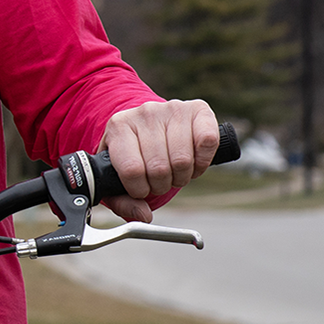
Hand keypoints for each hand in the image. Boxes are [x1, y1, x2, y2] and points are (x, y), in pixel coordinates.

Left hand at [99, 98, 219, 221]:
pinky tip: (193, 162)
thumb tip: (143, 215)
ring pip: (183, 160)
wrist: (148, 124)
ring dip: (182, 177)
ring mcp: (171, 108)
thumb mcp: (116, 174)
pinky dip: (203, 162)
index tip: (141, 188)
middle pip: (159, 168)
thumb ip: (121, 200)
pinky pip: (207, 142)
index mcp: (119, 126)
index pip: (132, 170)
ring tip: (175, 172)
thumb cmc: (132, 152)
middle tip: (160, 181)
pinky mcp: (198, 109)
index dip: (139, 189)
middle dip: (162, 185)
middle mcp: (144, 113)